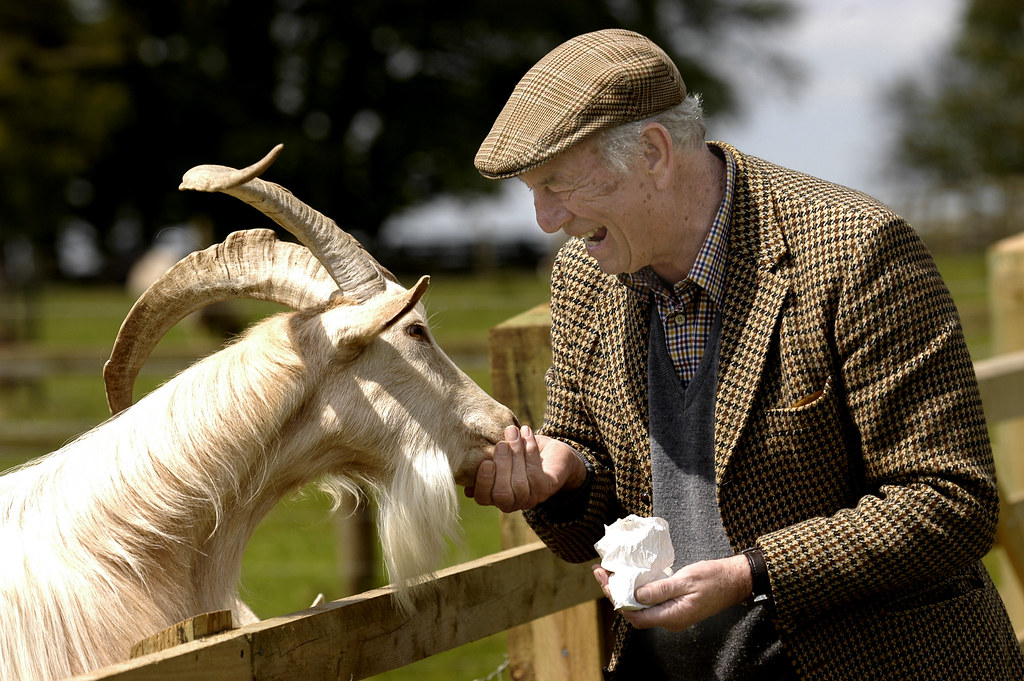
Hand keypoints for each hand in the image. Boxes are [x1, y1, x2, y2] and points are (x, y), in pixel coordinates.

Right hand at [468, 424, 587, 511]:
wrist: (550, 452)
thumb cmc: (518, 453)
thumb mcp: (499, 454)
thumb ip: (485, 459)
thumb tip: (464, 463)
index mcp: (494, 495)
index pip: (483, 498)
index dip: (483, 482)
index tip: (486, 462)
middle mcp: (511, 501)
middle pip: (502, 493)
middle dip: (502, 467)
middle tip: (502, 444)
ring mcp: (529, 497)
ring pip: (519, 482)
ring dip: (516, 454)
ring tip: (514, 432)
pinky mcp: (545, 489)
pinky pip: (535, 473)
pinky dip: (530, 451)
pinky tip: (527, 434)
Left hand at [592, 554, 751, 630]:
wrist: (735, 581)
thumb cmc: (713, 578)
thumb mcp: (686, 580)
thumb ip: (660, 590)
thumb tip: (635, 595)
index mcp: (672, 617)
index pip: (634, 615)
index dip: (616, 599)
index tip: (605, 579)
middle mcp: (670, 620)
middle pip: (634, 612)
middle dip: (614, 593)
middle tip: (601, 572)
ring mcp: (672, 615)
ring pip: (641, 607)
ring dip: (624, 591)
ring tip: (610, 573)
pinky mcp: (674, 607)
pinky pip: (650, 603)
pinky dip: (637, 591)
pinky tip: (630, 578)